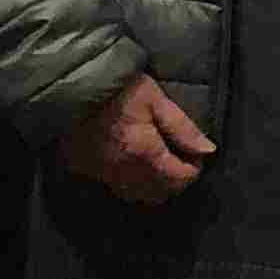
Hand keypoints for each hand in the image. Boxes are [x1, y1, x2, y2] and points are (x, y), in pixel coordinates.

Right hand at [63, 71, 213, 205]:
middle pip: (159, 194)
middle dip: (175, 181)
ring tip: (159, 164)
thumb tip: (208, 151)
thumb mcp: (155, 100)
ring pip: (136, 195)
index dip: (194, 168)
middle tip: (180, 159)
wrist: (71, 83)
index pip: (179, 179)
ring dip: (153, 186)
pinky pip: (113, 186)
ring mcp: (101, 174)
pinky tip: (132, 163)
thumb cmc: (118, 87)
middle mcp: (123, 171)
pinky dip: (128, 182)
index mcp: (144, 153)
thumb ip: (182, 128)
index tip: (195, 154)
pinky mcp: (83, 169)